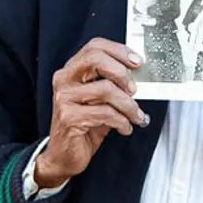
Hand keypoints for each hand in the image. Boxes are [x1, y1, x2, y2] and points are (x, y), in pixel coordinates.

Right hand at [35, 38, 147, 187]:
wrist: (64, 155)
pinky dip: (122, 121)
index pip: (95, 46)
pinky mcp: (69, 118)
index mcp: (72, 70)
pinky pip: (105, 113)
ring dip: (128, 105)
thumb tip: (137, 73)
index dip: (119, 50)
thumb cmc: (85, 124)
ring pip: (106, 89)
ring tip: (136, 115)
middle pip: (96, 59)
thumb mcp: (100, 99)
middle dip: (121, 72)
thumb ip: (112, 82)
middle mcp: (64, 80)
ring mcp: (64, 98)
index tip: (137, 61)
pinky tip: (125, 127)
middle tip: (134, 88)